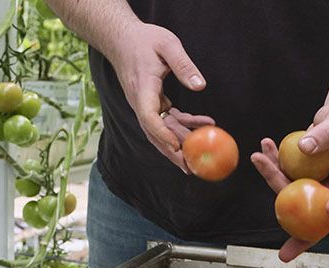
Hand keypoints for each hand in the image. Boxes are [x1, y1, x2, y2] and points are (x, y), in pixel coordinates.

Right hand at [107, 23, 207, 170]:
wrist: (123, 39)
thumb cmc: (145, 39)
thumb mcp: (167, 44)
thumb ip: (183, 65)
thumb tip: (200, 86)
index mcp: (142, 90)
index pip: (149, 118)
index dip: (162, 135)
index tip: (177, 147)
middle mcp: (141, 103)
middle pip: (155, 134)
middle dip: (172, 153)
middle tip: (190, 168)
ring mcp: (145, 105)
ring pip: (162, 130)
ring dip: (181, 143)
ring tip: (201, 157)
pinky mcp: (152, 104)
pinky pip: (168, 120)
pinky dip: (185, 125)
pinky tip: (205, 125)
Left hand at [251, 102, 328, 261]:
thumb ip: (326, 132)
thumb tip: (303, 147)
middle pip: (317, 212)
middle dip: (300, 235)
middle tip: (285, 253)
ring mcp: (316, 185)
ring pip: (293, 194)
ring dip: (273, 178)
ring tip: (260, 157)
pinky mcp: (301, 178)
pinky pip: (284, 176)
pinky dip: (271, 165)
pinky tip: (263, 150)